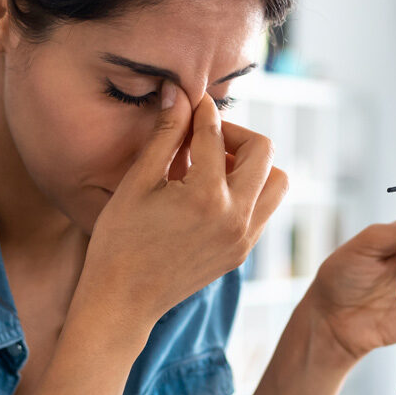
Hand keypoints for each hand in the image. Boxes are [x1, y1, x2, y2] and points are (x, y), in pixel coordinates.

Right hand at [82, 81, 288, 329]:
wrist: (122, 301)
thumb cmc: (119, 241)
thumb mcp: (137, 183)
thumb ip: (165, 136)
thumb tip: (178, 93)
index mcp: (206, 196)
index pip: (215, 134)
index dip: (201, 110)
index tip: (190, 100)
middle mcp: (236, 217)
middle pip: (263, 151)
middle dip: (235, 134)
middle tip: (204, 136)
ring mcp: (244, 238)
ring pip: (276, 182)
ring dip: (252, 164)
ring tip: (214, 166)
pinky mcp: (242, 252)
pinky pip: (264, 209)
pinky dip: (248, 191)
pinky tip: (211, 192)